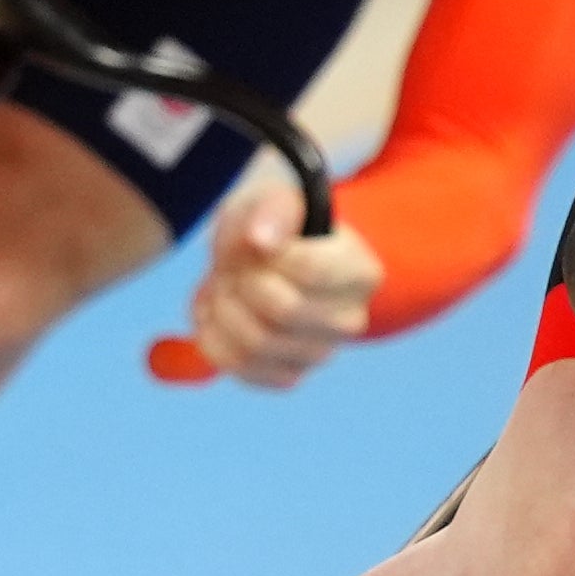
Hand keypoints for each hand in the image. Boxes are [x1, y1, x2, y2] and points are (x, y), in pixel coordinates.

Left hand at [180, 178, 384, 388]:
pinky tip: (219, 311)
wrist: (261, 256)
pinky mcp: (287, 376)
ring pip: (255, 343)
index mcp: (361, 272)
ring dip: (223, 307)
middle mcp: (350, 320)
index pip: (310, 270)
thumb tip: (261, 240)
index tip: (258, 240)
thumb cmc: (274, 225)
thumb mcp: (275, 199)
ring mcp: (320, 354)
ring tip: (223, 284)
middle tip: (235, 264)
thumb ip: (273, 211)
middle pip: (282, 310)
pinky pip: (238, 367)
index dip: (269, 254)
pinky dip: (213, 336)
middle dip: (242, 281)